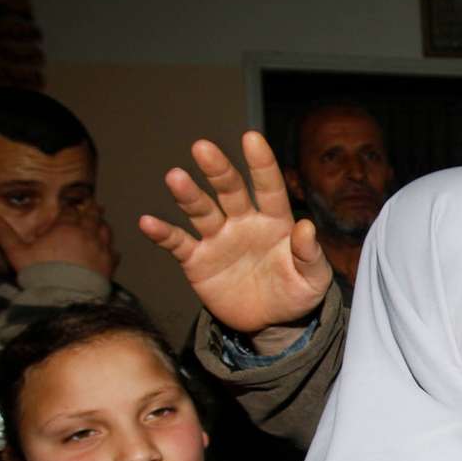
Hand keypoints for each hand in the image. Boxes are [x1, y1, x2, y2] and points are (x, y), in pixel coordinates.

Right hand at [0, 205, 117, 277]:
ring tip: (101, 223)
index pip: (70, 211)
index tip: (70, 205)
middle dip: (91, 210)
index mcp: (66, 227)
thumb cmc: (40, 273)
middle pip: (92, 216)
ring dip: (103, 225)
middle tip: (94, 205)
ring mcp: (101, 249)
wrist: (65, 297)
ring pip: (106, 231)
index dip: (69, 208)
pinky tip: (111, 251)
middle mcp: (87, 234)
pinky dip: (111, 250)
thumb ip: (3, 233)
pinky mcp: (109, 265)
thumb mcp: (17, 253)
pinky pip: (114, 253)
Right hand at [139, 132, 332, 334]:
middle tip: (203, 148)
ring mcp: (219, 239)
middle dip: (217, 170)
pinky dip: (163, 234)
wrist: (270, 322)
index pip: (269, 188)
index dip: (260, 164)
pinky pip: (178, 243)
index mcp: (275, 221)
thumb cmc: (295, 293)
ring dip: (188, 195)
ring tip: (175, 177)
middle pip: (229, 190)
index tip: (251, 138)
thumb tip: (306, 227)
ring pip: (201, 210)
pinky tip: (148, 223)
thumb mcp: (313, 279)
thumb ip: (310, 254)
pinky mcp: (198, 260)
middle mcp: (243, 222)